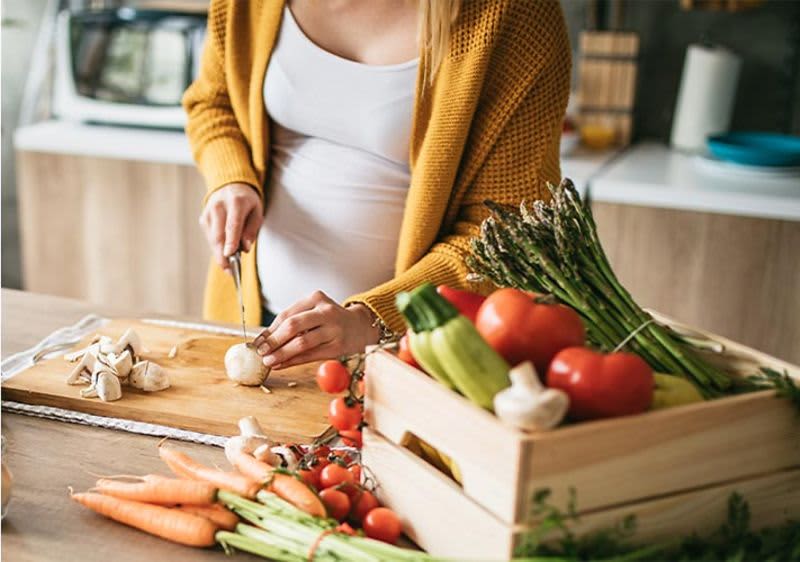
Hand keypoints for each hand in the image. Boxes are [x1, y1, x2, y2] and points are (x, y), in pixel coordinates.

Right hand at [199, 183, 262, 270]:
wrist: (229, 186)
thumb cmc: (247, 202)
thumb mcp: (257, 211)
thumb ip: (252, 229)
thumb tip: (245, 247)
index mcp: (236, 202)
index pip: (232, 224)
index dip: (231, 241)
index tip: (229, 255)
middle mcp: (219, 206)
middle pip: (219, 235)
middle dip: (223, 255)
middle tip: (230, 271)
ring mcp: (208, 212)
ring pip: (213, 239)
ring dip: (219, 254)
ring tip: (228, 267)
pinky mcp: (203, 219)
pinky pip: (210, 238)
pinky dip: (217, 248)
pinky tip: (224, 254)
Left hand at [253, 291, 379, 368]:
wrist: (361, 328)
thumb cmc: (331, 321)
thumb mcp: (314, 312)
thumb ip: (293, 322)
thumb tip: (265, 339)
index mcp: (316, 298)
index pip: (286, 315)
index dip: (269, 330)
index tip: (258, 342)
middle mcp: (326, 312)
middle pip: (293, 326)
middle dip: (273, 341)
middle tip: (261, 351)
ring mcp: (333, 329)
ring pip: (301, 343)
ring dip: (281, 353)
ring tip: (268, 361)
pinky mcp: (337, 347)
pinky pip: (310, 355)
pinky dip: (293, 361)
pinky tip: (282, 365)